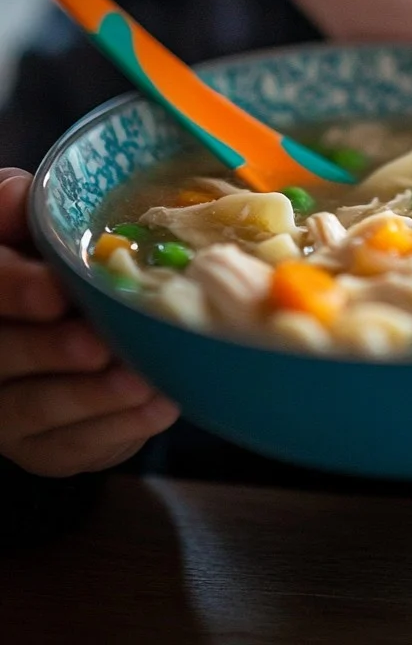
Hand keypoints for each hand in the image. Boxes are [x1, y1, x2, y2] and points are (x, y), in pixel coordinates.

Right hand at [0, 167, 178, 475]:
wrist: (60, 325)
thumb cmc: (46, 260)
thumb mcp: (24, 223)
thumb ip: (16, 208)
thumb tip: (18, 199)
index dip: (15, 291)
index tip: (57, 294)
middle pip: (2, 358)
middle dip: (53, 353)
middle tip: (102, 343)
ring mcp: (4, 407)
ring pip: (34, 411)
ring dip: (92, 400)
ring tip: (142, 380)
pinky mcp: (39, 447)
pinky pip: (71, 448)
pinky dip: (117, 430)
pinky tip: (159, 404)